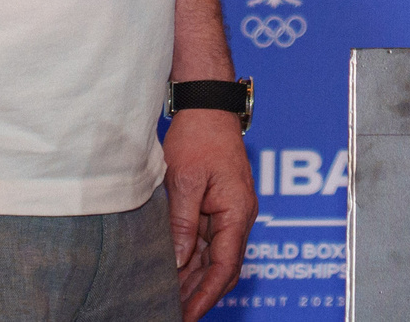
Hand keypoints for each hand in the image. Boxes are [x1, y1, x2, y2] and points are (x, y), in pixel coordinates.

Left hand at [165, 107, 255, 320]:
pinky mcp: (218, 207)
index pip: (226, 265)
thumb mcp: (186, 181)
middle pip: (224, 267)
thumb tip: (178, 261)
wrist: (208, 107)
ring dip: (195, 279)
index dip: (207, 294)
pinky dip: (193, 260)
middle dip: (201, 293)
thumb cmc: (199, 137)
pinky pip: (208, 241)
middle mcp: (239, 216)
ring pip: (215, 257)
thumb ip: (183, 223)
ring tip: (170, 301)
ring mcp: (230, 212)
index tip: (189, 315)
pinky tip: (174, 273)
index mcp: (237, 211)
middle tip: (175, 315)